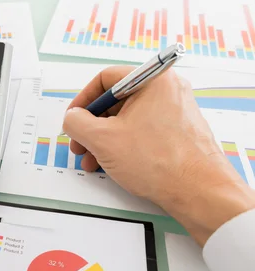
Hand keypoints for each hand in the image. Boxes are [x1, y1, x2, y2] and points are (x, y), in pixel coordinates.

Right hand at [63, 67, 254, 244]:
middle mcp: (167, 91)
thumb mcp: (102, 139)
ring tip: (92, 161)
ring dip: (103, 139)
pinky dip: (123, 145)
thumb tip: (72, 118)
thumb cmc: (158, 161)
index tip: (73, 118)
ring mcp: (175, 112)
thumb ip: (77, 123)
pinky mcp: (178, 132)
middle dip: (92, 126)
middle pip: (116, 101)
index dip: (83, 100)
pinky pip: (142, 131)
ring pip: (128, 119)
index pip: (106, 78)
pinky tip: (110, 165)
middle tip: (80, 144)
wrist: (198, 191)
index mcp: (153, 81)